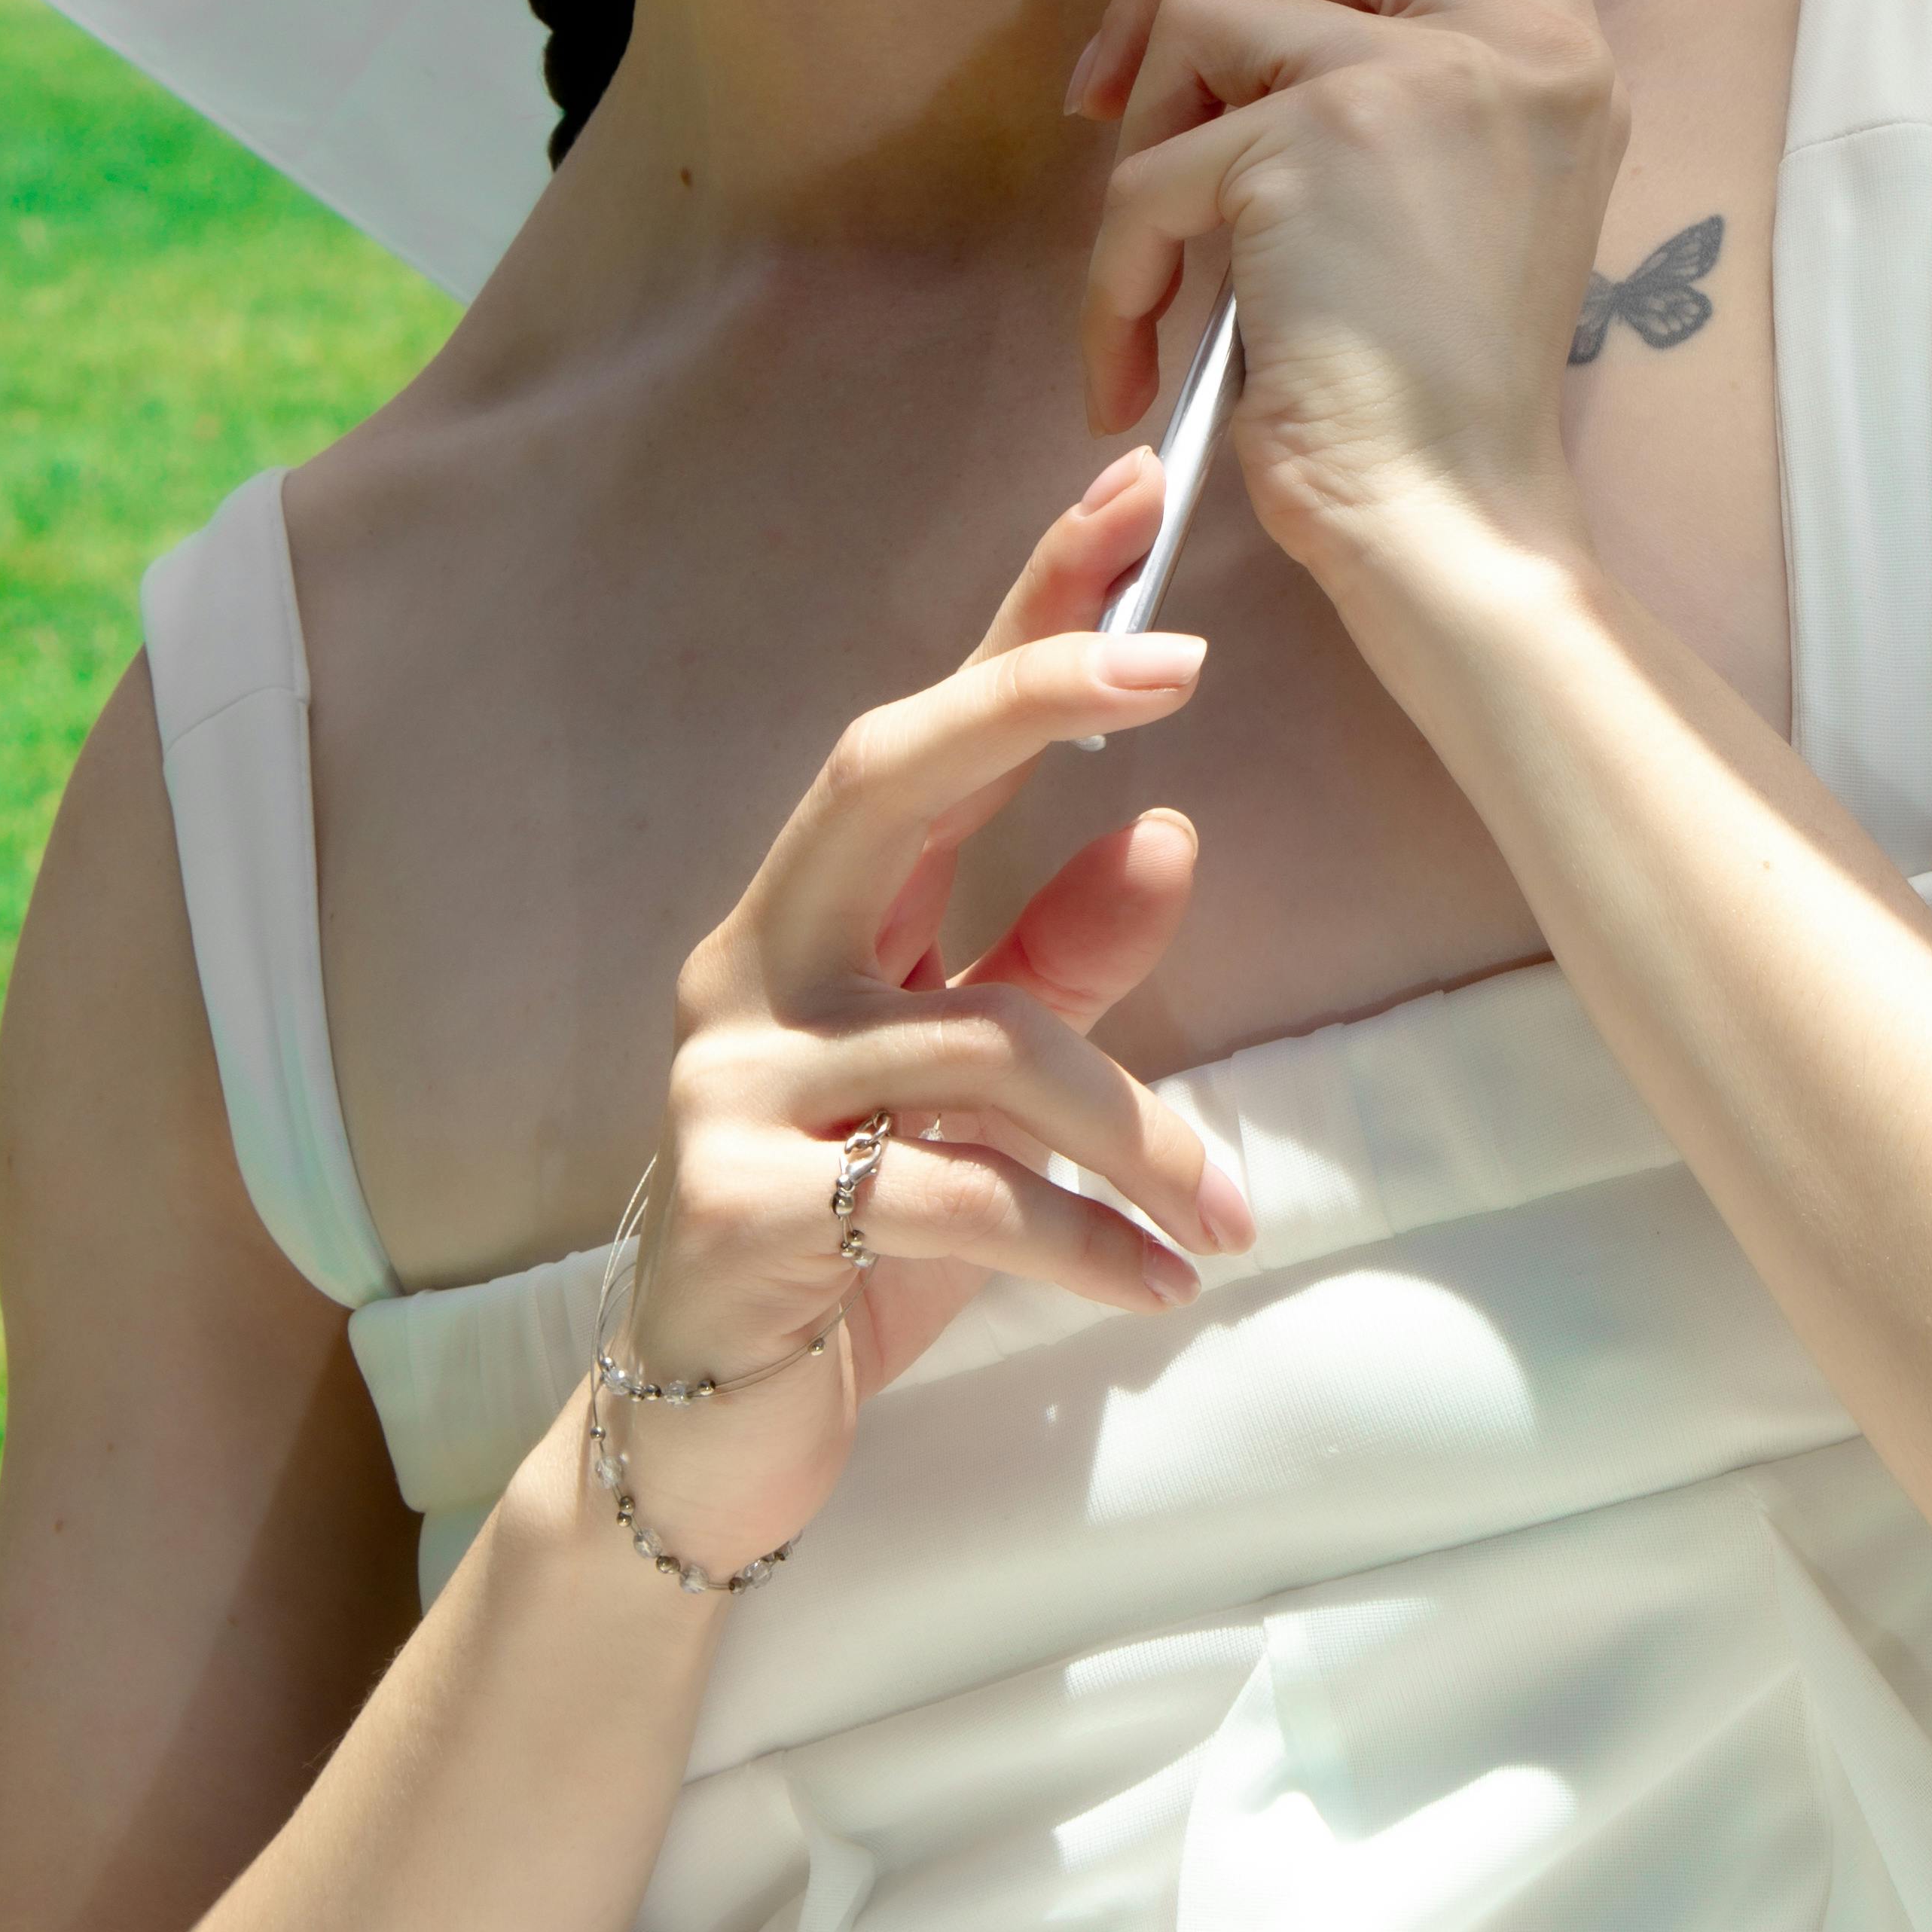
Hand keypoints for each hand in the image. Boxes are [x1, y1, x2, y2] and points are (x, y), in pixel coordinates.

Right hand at [610, 460, 1255, 1580]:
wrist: (709, 1439)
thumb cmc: (861, 1245)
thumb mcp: (987, 1097)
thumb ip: (1065, 962)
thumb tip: (1169, 827)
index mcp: (817, 916)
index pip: (928, 729)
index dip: (1027, 607)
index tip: (1135, 493)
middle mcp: (753, 964)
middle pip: (887, 777)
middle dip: (1030, 697)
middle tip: (1180, 665)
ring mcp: (731, 1078)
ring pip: (984, 1039)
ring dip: (1137, 1131)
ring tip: (1222, 1214)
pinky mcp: (736, 1201)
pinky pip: (959, 1191)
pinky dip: (1084, 1242)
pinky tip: (1155, 1284)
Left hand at [1069, 0, 1624, 594]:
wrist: (1445, 520)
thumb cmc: (1435, 396)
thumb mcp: (1458, 207)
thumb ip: (1411, 83)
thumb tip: (1278, 6)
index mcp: (1555, 54)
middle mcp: (1509, 40)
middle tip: (1113, 77)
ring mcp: (1418, 77)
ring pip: (1209, 20)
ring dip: (1140, 147)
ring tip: (1150, 275)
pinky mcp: (1316, 139)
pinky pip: (1156, 162)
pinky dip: (1119, 270)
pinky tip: (1135, 356)